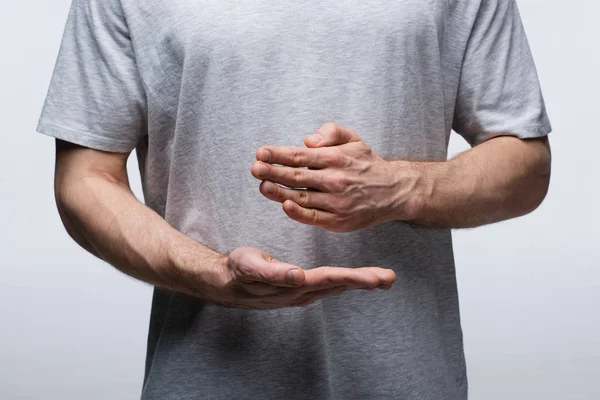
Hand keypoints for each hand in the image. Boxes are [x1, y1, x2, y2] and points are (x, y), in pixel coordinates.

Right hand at [206, 247, 396, 308]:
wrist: (226, 282)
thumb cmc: (239, 270)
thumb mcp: (251, 267)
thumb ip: (274, 272)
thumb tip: (298, 276)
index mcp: (295, 284)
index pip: (331, 279)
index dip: (355, 277)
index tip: (377, 277)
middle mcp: (302, 292)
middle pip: (339, 285)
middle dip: (366, 281)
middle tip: (390, 278)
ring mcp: (301, 293)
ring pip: (336, 286)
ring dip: (359, 282)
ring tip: (382, 278)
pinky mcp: (299, 289)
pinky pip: (328, 285)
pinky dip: (345, 281)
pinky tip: (354, 279)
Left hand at [251, 122, 418, 231]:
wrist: (395, 192)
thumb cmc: (368, 165)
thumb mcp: (354, 139)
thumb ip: (331, 133)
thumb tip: (308, 140)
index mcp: (335, 158)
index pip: (300, 156)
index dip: (278, 154)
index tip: (261, 153)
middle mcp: (335, 179)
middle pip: (297, 176)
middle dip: (272, 171)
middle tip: (254, 168)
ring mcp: (336, 202)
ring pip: (301, 197)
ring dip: (278, 192)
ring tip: (262, 186)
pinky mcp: (338, 220)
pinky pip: (313, 217)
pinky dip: (297, 213)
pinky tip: (284, 206)